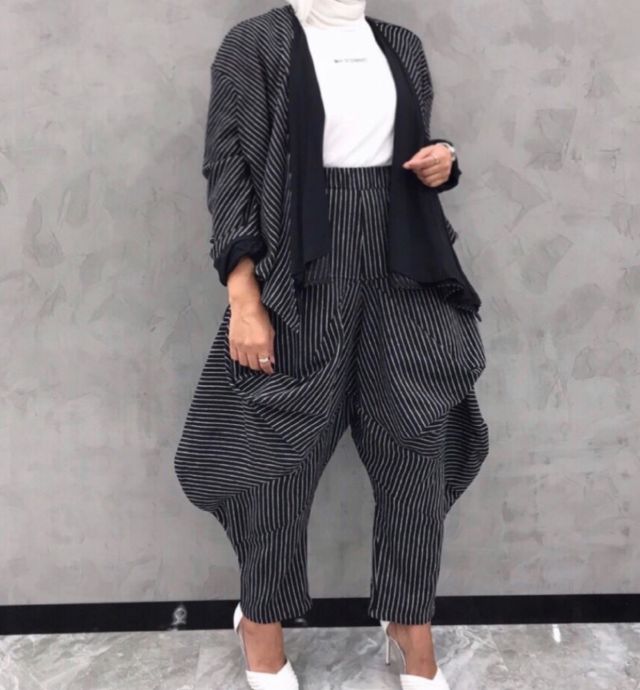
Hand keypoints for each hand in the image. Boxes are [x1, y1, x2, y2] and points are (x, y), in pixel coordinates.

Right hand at [227, 256, 274, 373]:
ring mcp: (240, 346)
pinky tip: (243, 355)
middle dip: (259, 367)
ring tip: (253, 361)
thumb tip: (271, 359)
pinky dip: (239, 358)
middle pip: (254, 366)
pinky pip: (234, 356)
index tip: (270, 370)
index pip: (265, 364)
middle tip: (262, 365)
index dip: (268, 369)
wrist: (245, 305)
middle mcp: (250, 348)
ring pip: (244, 363)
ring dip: (249, 364)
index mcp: (262, 345)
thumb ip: (271, 347)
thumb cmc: (260, 315)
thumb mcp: (271, 331)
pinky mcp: (232, 342)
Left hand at [402, 143, 452, 187]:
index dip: (415, 164)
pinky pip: (431, 184)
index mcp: (440, 156)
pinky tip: (426, 175)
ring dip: (421, 176)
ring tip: (421, 171)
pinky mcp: (444, 179)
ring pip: (427, 179)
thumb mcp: (426, 150)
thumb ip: (417, 157)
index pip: (425, 162)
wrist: (447, 154)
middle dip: (418, 170)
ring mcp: (445, 173)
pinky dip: (426, 181)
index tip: (408, 164)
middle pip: (425, 172)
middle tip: (416, 167)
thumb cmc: (436, 152)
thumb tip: (407, 165)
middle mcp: (444, 165)